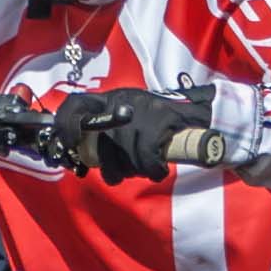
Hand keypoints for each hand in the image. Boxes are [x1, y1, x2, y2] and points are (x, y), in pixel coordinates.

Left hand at [52, 87, 219, 183]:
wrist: (203, 114)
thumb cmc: (163, 118)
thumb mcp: (132, 113)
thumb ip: (106, 127)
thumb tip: (75, 149)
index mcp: (111, 98)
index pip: (75, 106)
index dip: (66, 127)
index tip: (71, 146)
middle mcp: (121, 102)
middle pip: (100, 147)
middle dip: (110, 168)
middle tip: (120, 172)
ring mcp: (138, 115)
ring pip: (122, 159)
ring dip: (132, 171)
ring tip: (143, 168)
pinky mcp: (157, 127)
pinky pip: (145, 161)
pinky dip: (153, 170)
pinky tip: (158, 168)